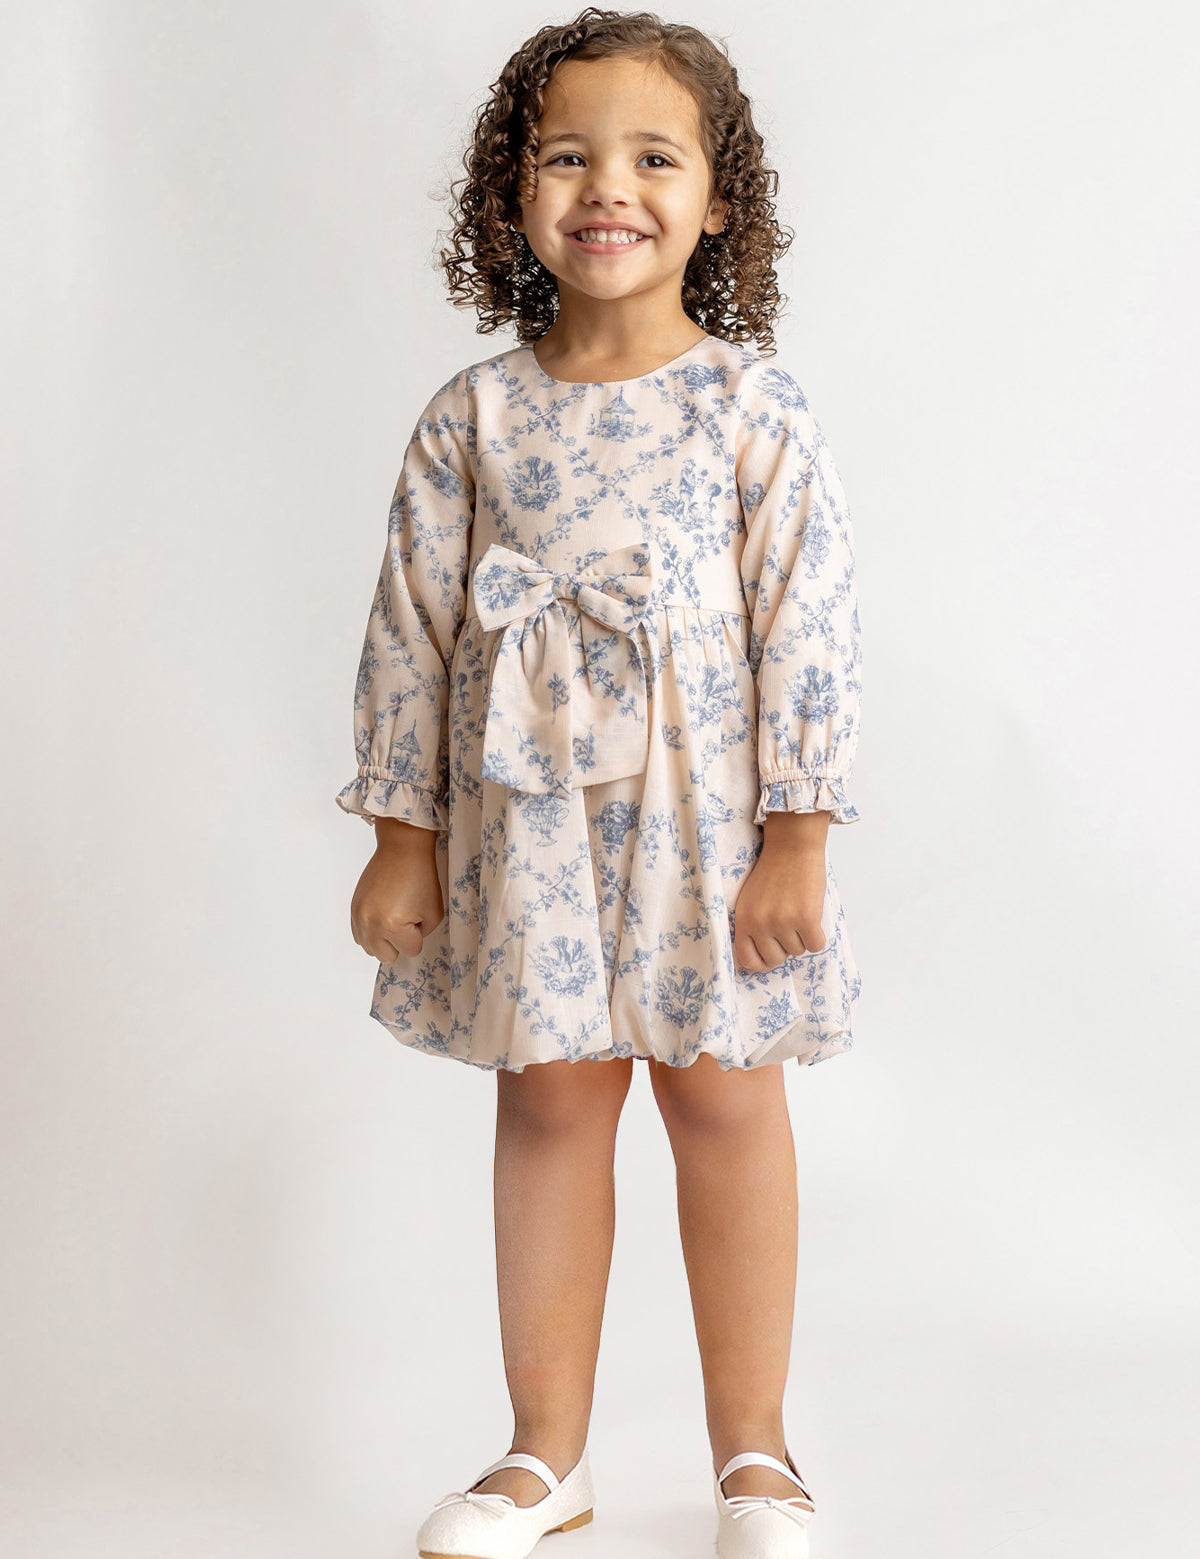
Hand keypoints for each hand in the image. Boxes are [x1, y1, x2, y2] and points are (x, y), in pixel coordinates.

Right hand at [350, 821, 444, 961]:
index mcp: (391, 925)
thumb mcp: (433, 913)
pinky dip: (371, 931)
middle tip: (405, 918)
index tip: (418, 916)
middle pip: (387, 956)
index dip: (418, 935)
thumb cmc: (420, 877)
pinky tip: (382, 915)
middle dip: (399, 942)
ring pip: (370, 949)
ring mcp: (359, 916)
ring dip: (383, 939)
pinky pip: (359, 935)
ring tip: (392, 917)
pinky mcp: (353, 908)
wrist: (401, 850)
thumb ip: (421, 935)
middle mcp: (370, 923)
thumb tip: (405, 943)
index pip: (410, 951)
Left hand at [733, 840, 827, 971]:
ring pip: (797, 951)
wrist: (791, 845)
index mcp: (743, 919)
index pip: (747, 960)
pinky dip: (817, 935)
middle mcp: (760, 924)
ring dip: (802, 936)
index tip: (771, 955)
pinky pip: (815, 945)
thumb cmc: (773, 871)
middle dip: (784, 947)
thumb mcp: (750, 899)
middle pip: (776, 959)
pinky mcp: (806, 918)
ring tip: (799, 911)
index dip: (762, 962)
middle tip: (789, 926)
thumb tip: (761, 959)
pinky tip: (813, 917)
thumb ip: (752, 925)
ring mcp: (783, 922)